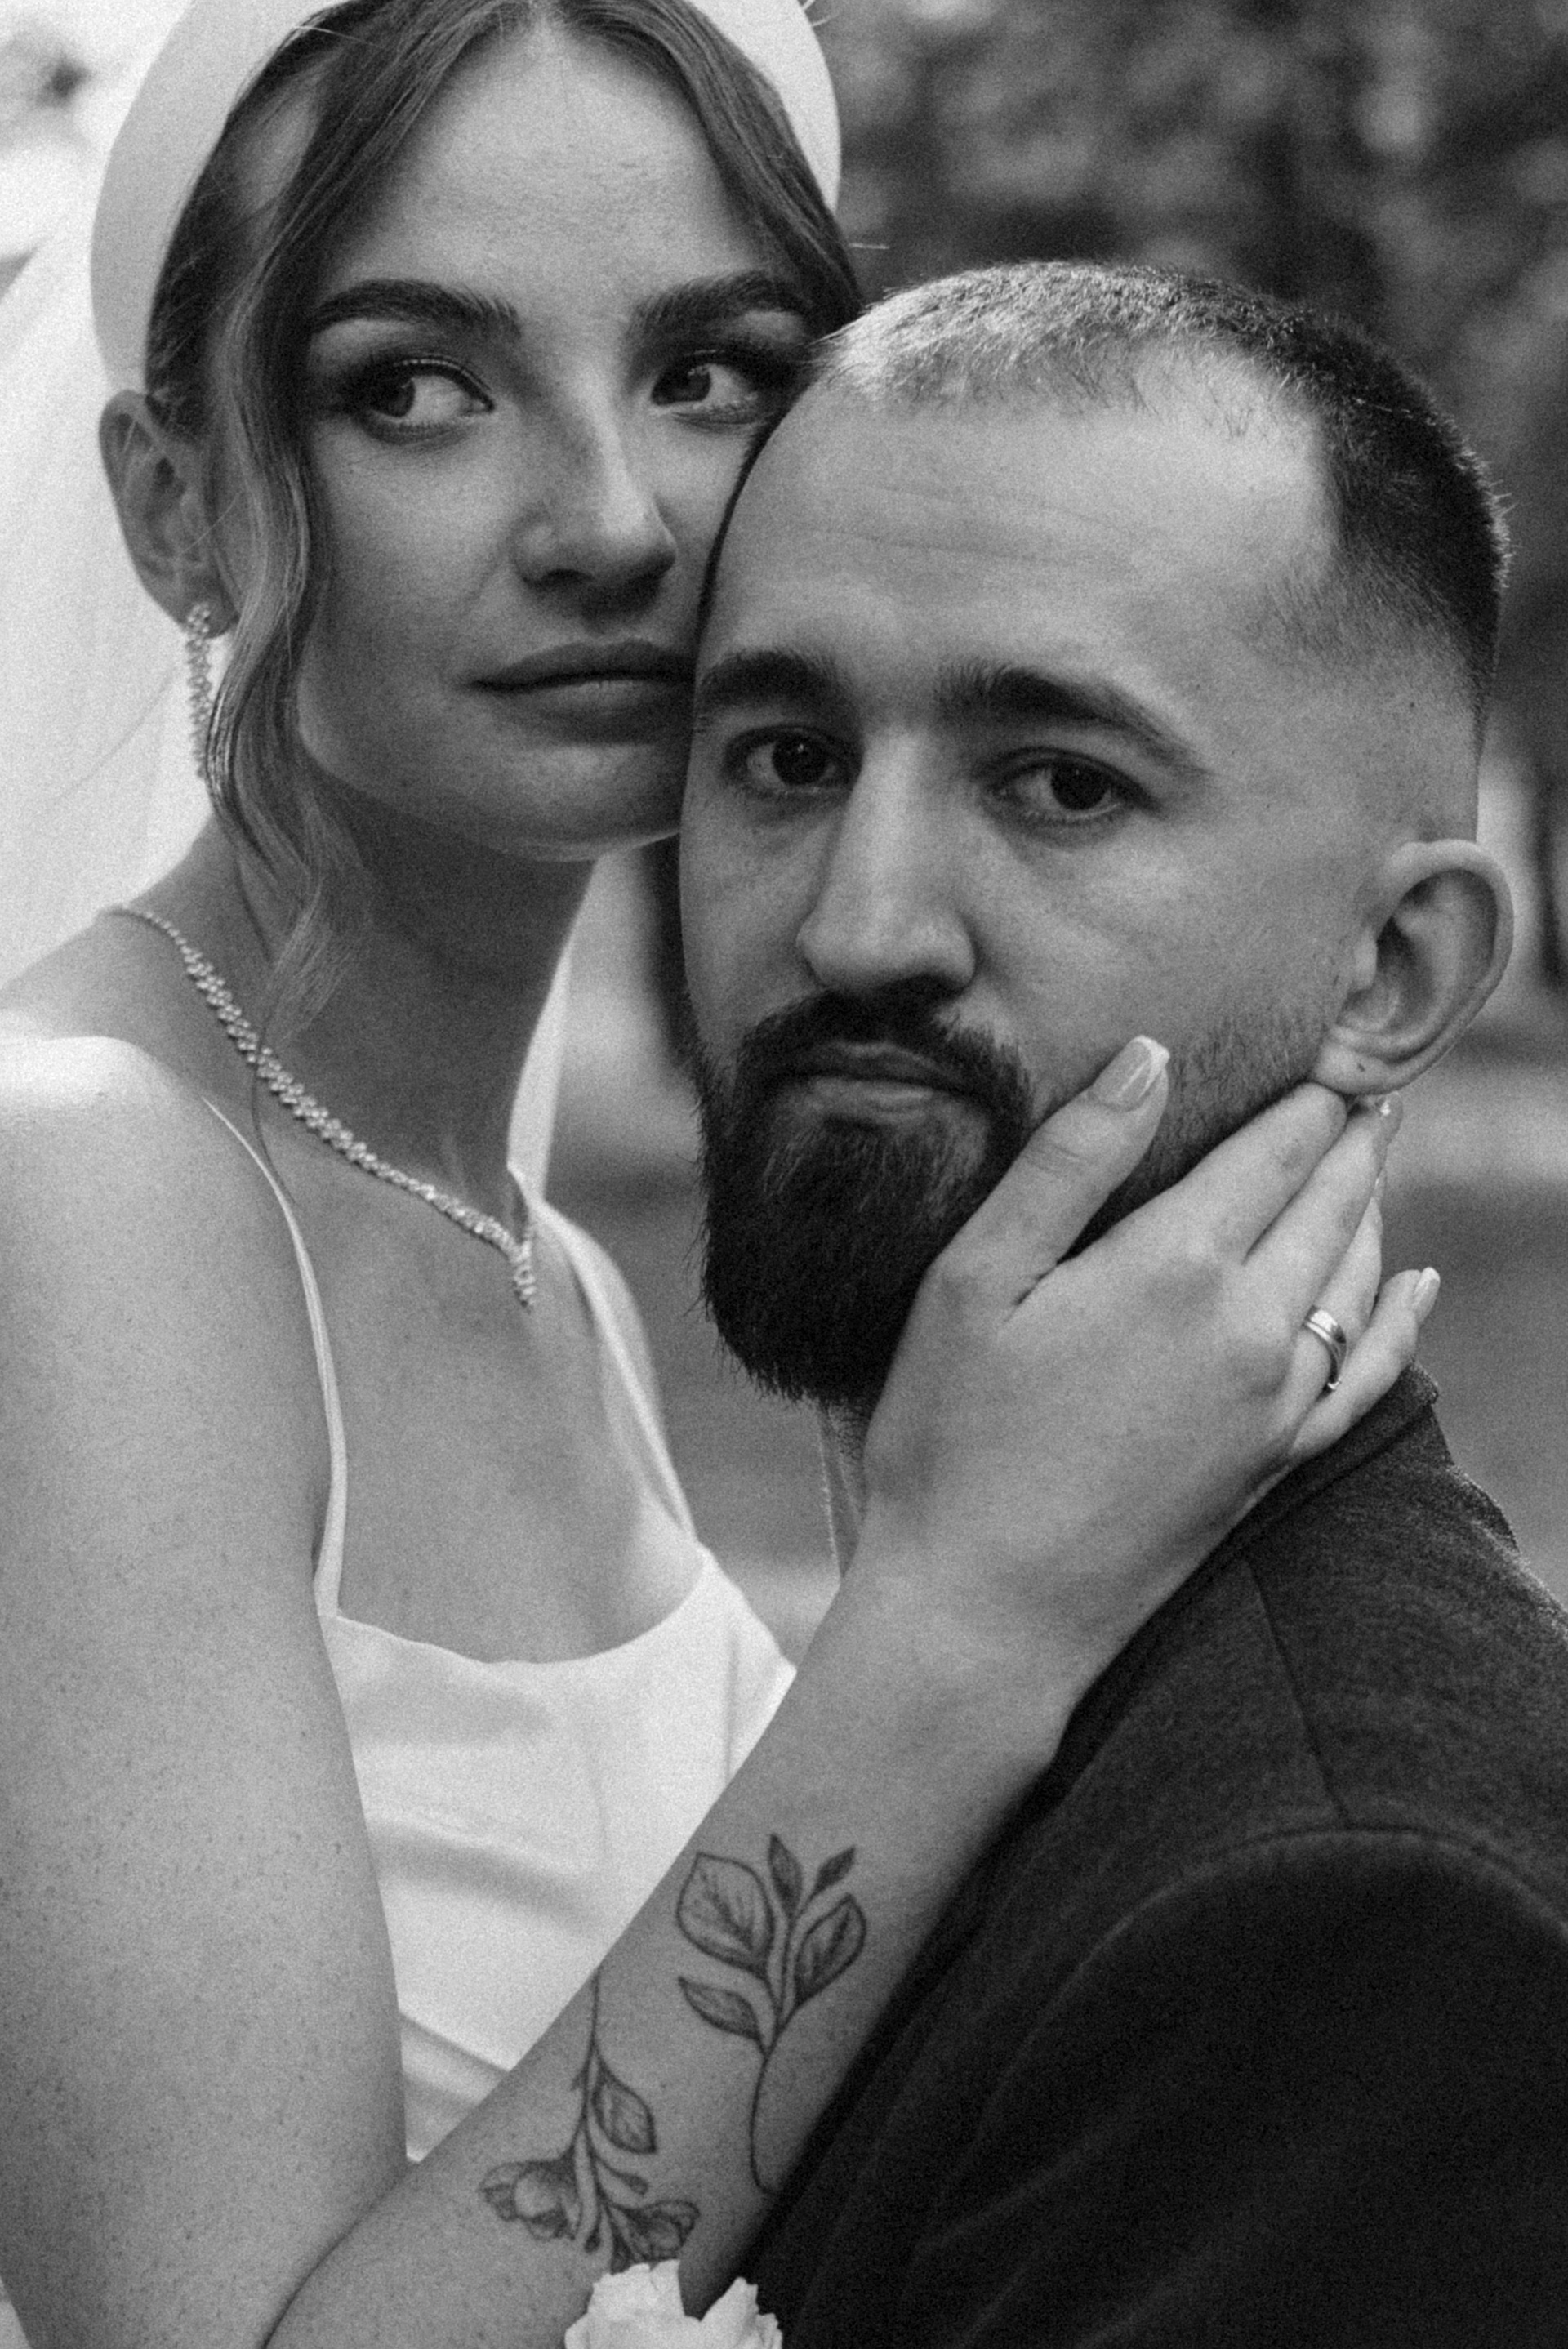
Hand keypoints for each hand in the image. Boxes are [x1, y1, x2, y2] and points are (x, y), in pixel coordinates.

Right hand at [849, 1042, 1427, 1716]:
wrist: (987, 1613)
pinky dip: (1399, 1316)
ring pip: (1357, 1274)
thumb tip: (1150, 1056)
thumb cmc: (952, 1438)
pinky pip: (1370, 1370)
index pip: (1275, 1146)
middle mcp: (1254, 1324)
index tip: (1322, 1050)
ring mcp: (1278, 1400)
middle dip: (1351, 1136)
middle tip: (1364, 1084)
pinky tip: (1414, 1284)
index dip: (1304, 1091)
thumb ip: (1069, 1161)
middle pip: (1331, 1201)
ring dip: (1369, 1206)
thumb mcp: (973, 1280)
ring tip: (1370, 1157)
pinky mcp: (1277, 1462)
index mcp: (1177, 1263)